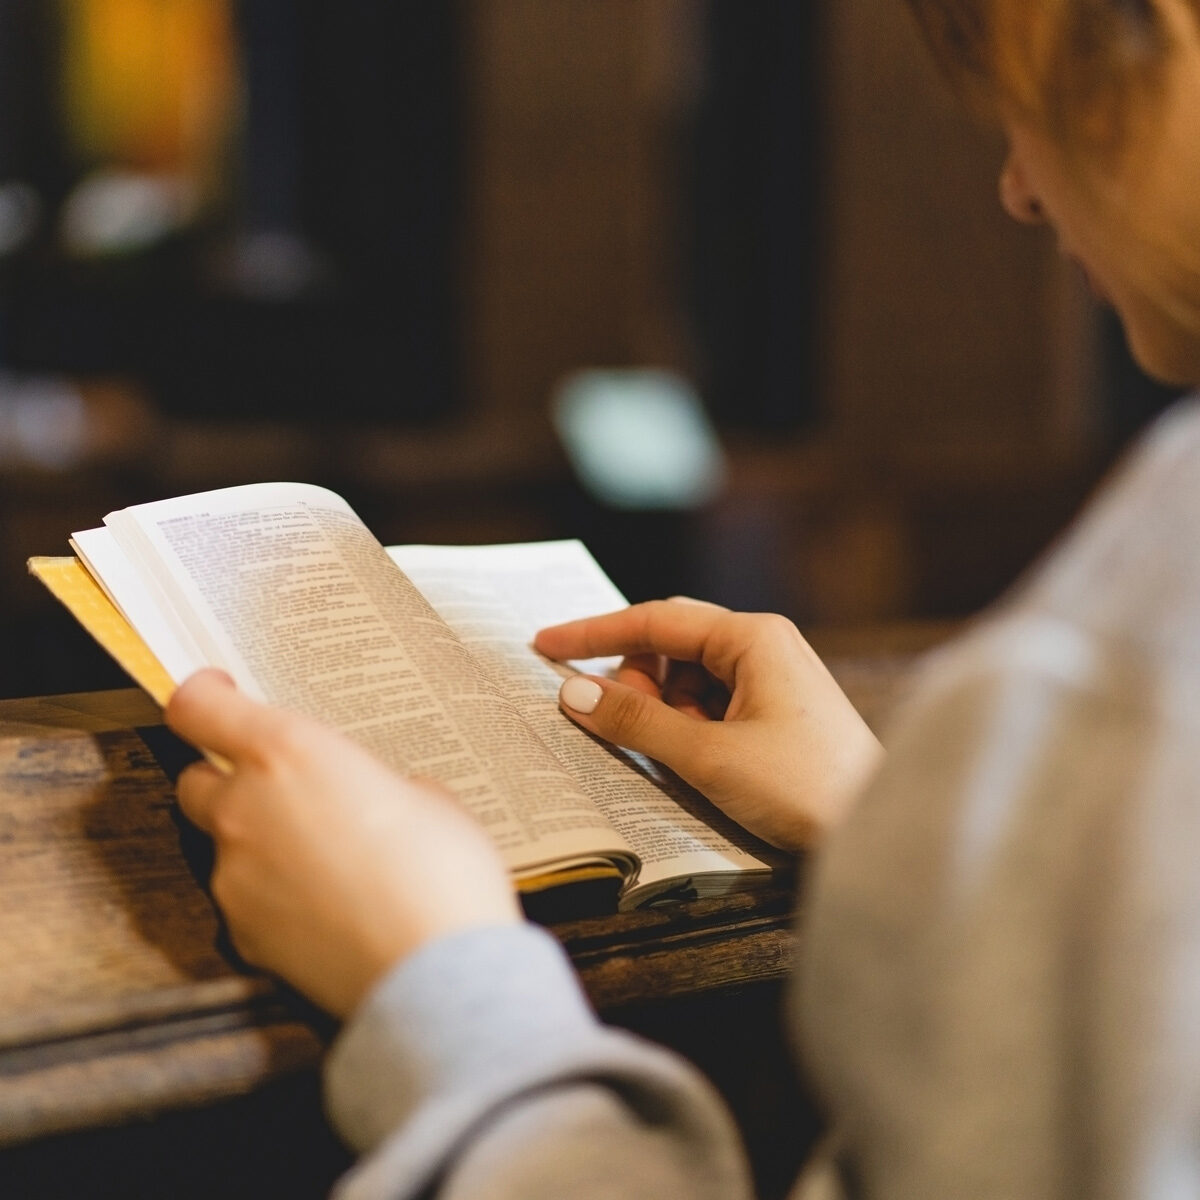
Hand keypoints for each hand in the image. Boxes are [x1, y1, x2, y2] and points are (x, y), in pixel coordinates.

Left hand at [165, 670, 520, 1018]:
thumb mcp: (427, 797)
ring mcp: (235, 878)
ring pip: (223, 845)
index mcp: (289, 753)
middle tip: (281, 786)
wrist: (438, 972)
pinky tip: (327, 909)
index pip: (197, 707)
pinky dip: (272, 897)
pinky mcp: (243, 936)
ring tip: (326, 860)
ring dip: (259, 842)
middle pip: (195, 779)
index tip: (220, 693)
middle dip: (228, 777)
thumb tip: (369, 800)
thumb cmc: (443, 870)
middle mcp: (245, 809)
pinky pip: (244, 900)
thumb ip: (375, 785)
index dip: (202, 696)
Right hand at [534, 600, 882, 849]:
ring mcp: (773, 679)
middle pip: (671, 647)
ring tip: (672, 754)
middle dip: (636, 682)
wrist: (878, 834)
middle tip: (614, 723)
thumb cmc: (803, 788)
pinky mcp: (777, 712)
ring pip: (690, 680)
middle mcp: (764, 646)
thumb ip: (635, 720)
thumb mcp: (706, 755)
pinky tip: (691, 760)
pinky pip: (713, 705)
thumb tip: (572, 692)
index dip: (594, 634)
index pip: (655, 621)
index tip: (544, 646)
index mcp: (752, 638)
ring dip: (665, 711)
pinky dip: (689, 727)